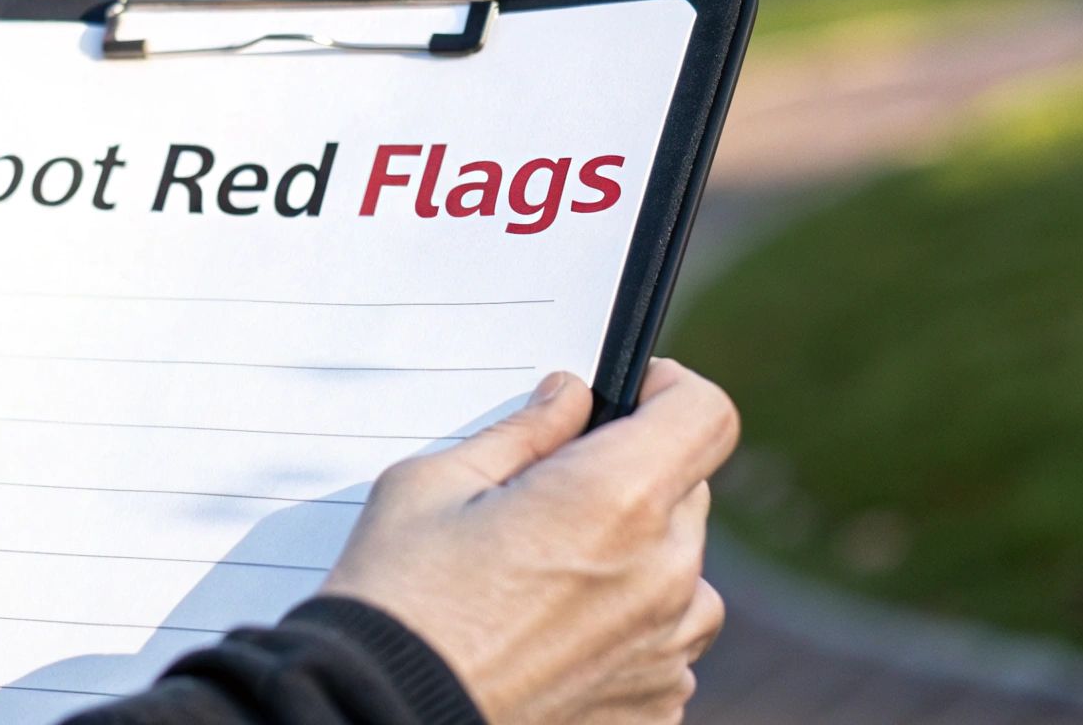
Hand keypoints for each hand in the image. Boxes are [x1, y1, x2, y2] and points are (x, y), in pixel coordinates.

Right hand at [320, 359, 738, 723]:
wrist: (378, 718)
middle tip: (552, 494)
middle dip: (633, 478)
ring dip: (640, 558)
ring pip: (683, 574)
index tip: (633, 393)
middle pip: (687, 493)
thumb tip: (568, 399)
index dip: (670, 390)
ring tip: (555, 575)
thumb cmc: (395, 599)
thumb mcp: (433, 484)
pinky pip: (665, 648)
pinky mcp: (652, 708)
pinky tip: (558, 636)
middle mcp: (661, 574)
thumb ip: (520, 432)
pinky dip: (629, 633)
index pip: (704, 415)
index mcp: (614, 499)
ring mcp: (664, 651)